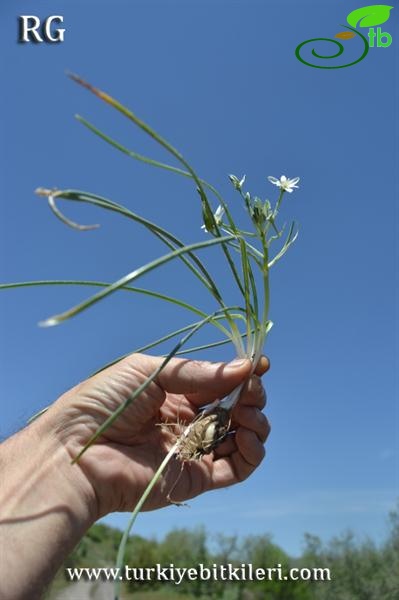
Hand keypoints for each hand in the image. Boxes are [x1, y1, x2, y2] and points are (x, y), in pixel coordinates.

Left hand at [46, 353, 270, 517]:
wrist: (75, 453)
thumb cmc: (102, 403)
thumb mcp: (148, 371)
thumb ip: (196, 373)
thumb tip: (244, 367)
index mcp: (173, 393)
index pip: (217, 383)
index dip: (240, 374)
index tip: (260, 363)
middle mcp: (187, 421)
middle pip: (234, 408)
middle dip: (250, 395)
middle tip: (252, 388)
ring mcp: (193, 450)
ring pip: (241, 437)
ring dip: (256, 422)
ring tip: (247, 413)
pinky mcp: (196, 478)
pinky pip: (237, 468)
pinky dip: (252, 453)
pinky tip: (247, 435)